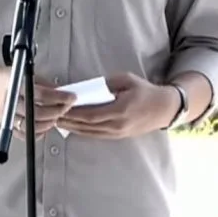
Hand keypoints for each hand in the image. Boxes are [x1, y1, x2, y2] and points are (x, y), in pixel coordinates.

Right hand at [0, 70, 76, 140]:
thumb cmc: (5, 79)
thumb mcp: (25, 73)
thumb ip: (44, 84)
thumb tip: (62, 92)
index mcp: (15, 86)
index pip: (41, 94)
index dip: (59, 97)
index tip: (71, 97)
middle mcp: (10, 103)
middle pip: (38, 113)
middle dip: (57, 111)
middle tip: (66, 106)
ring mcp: (8, 117)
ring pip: (33, 126)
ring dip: (50, 122)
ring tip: (57, 114)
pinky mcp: (8, 126)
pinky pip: (25, 136)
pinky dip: (39, 133)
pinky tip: (45, 125)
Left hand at [56, 73, 178, 139]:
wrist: (164, 109)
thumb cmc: (146, 91)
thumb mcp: (128, 80)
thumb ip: (108, 83)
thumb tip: (91, 87)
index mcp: (120, 111)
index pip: (91, 115)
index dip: (74, 114)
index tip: (61, 110)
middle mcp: (118, 125)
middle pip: (88, 126)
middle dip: (69, 122)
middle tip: (53, 117)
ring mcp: (118, 133)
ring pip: (91, 133)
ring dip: (74, 129)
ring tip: (59, 123)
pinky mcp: (119, 136)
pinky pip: (97, 135)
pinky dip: (84, 131)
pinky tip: (74, 127)